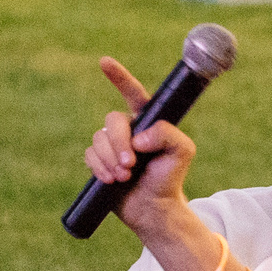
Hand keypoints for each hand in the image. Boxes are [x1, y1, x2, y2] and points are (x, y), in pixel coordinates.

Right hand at [84, 56, 197, 237]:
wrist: (154, 208)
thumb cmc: (170, 178)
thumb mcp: (182, 152)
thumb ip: (168, 135)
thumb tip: (139, 136)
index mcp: (148, 120)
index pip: (134, 93)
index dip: (119, 77)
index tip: (103, 62)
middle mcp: (128, 128)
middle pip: (112, 120)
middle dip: (119, 142)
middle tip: (130, 164)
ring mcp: (112, 144)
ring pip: (98, 138)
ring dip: (110, 159)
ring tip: (124, 177)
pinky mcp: (99, 160)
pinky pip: (89, 154)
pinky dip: (99, 167)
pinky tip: (110, 180)